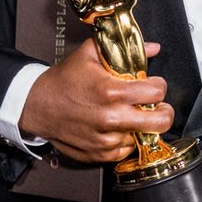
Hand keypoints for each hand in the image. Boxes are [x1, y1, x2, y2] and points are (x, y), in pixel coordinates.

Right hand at [19, 38, 174, 163]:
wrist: (37, 105)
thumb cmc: (64, 80)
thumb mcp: (90, 54)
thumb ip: (124, 49)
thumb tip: (153, 48)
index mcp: (112, 92)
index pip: (157, 92)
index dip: (159, 86)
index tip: (153, 85)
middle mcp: (111, 118)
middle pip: (160, 121)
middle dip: (163, 111)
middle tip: (157, 106)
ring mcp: (106, 139)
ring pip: (143, 136)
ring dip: (140, 125)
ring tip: (127, 114)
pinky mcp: (99, 154)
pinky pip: (126, 149)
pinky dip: (125, 139)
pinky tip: (116, 127)